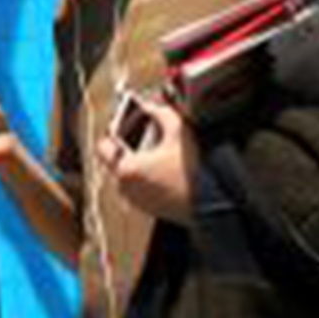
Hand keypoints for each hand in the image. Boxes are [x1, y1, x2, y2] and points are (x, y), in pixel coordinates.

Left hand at [95, 96, 196, 223]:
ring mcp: (138, 201)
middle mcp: (125, 188)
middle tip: (150, 137)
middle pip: (118, 160)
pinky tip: (171, 171)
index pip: (103, 146)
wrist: (215, 203)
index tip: (127, 125)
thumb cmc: (193, 170)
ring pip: (132, 175)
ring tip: (163, 154)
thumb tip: (151, 107)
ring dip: (143, 164)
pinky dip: (152, 179)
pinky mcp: (152, 210)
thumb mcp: (178, 131)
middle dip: (132, 148)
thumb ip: (160, 113)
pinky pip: (144, 189)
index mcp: (124, 169)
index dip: (114, 132)